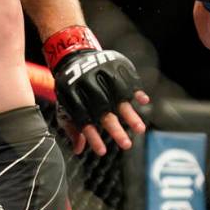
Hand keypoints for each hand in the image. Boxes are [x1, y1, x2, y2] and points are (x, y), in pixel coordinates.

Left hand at [44, 26, 149, 155]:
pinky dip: (136, 90)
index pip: (83, 120)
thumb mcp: (64, 105)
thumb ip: (71, 127)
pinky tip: (144, 101)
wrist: (74, 57)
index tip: (102, 152)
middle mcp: (87, 84)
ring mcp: (102, 75)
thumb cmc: (71, 89)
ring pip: (118, 97)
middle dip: (115, 129)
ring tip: (140, 129)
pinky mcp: (114, 66)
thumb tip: (78, 150)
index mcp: (71, 94)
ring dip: (130, 115)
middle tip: (126, 145)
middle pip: (103, 110)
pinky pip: (127, 79)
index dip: (92, 137)